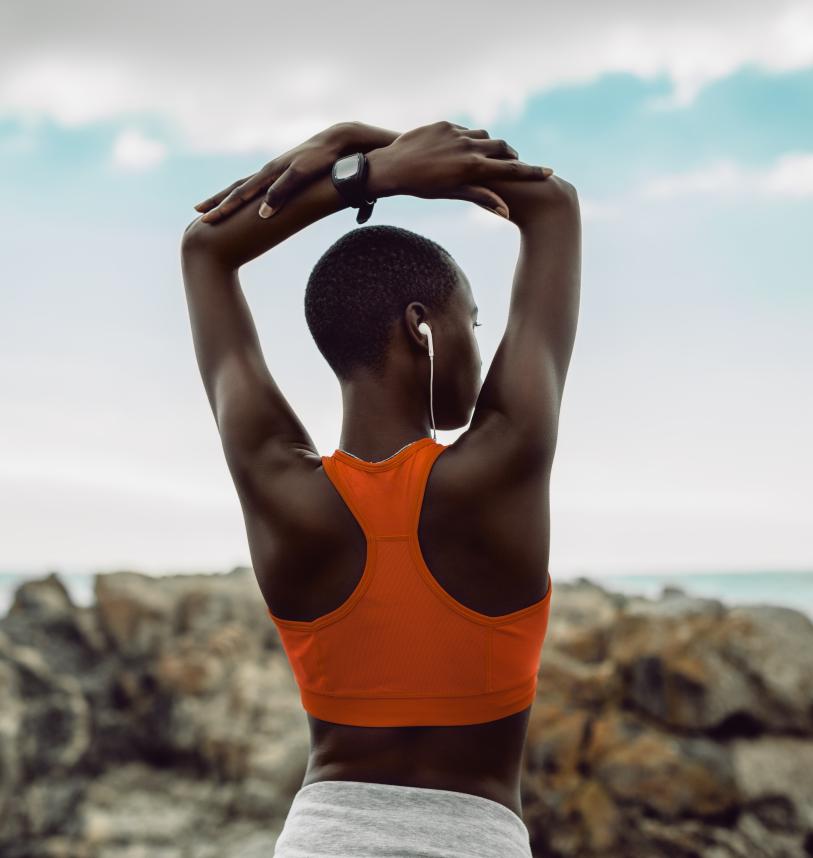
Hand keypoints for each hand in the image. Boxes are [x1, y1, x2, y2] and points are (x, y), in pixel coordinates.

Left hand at [193, 121, 398, 223]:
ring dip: (234, 201)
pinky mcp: (300, 169)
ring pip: (253, 187)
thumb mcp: (320, 188)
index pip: (243, 189)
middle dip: (218, 201)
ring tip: (217, 215)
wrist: (350, 141)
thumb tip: (331, 218)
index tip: (206, 212)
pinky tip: (261, 213)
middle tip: (197, 214)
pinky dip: (271, 199)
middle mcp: (273, 170)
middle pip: (240, 188)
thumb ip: (318, 202)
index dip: (224, 200)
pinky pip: (282, 187)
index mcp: (275, 176)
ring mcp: (284, 169)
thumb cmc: (337, 166)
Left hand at [367, 121, 552, 218]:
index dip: (531, 172)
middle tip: (515, 164)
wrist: (391, 166)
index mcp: (472, 168)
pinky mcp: (445, 124)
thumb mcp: (453, 193)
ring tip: (488, 157)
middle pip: (502, 149)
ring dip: (490, 146)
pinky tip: (463, 147)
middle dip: (512, 156)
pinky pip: (465, 130)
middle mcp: (468, 148)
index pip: (510, 170)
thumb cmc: (422, 187)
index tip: (550, 172)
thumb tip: (505, 210)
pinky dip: (469, 139)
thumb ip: (481, 196)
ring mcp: (457, 134)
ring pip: (485, 137)